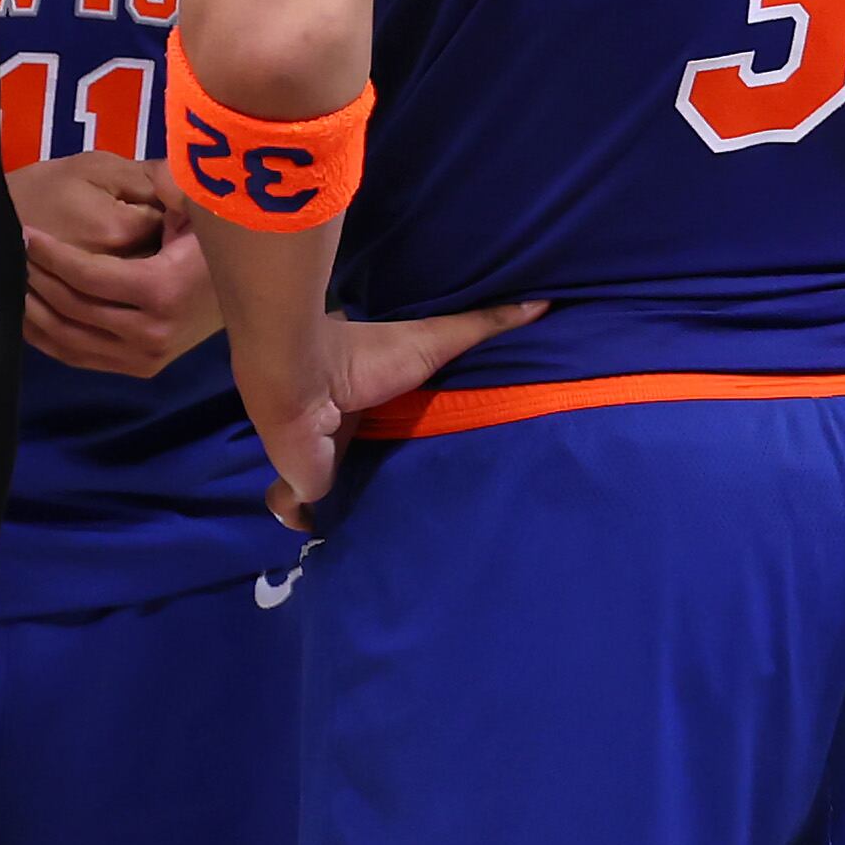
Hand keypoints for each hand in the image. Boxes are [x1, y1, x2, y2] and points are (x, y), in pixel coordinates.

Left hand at [12, 154, 219, 376]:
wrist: (248, 293)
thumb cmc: (216, 243)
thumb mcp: (200, 209)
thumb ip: (175, 188)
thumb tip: (155, 177)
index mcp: (163, 290)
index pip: (90, 276)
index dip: (52, 255)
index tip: (25, 232)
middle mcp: (153, 332)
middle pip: (74, 308)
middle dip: (38, 278)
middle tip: (12, 251)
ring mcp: (146, 357)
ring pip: (70, 339)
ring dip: (34, 310)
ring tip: (13, 279)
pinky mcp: (140, 369)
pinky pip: (79, 357)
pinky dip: (47, 337)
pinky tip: (29, 311)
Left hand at [238, 301, 546, 531]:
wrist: (301, 382)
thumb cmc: (363, 358)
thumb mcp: (434, 340)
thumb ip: (482, 326)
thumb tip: (544, 302)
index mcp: (372, 400)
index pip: (396, 424)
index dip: (414, 439)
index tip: (442, 456)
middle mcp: (346, 430)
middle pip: (369, 463)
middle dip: (386, 482)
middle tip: (427, 508)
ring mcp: (323, 461)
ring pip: (340, 495)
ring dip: (354, 511)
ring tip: (389, 536)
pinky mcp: (307, 490)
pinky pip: (307, 516)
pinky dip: (314, 525)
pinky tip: (338, 542)